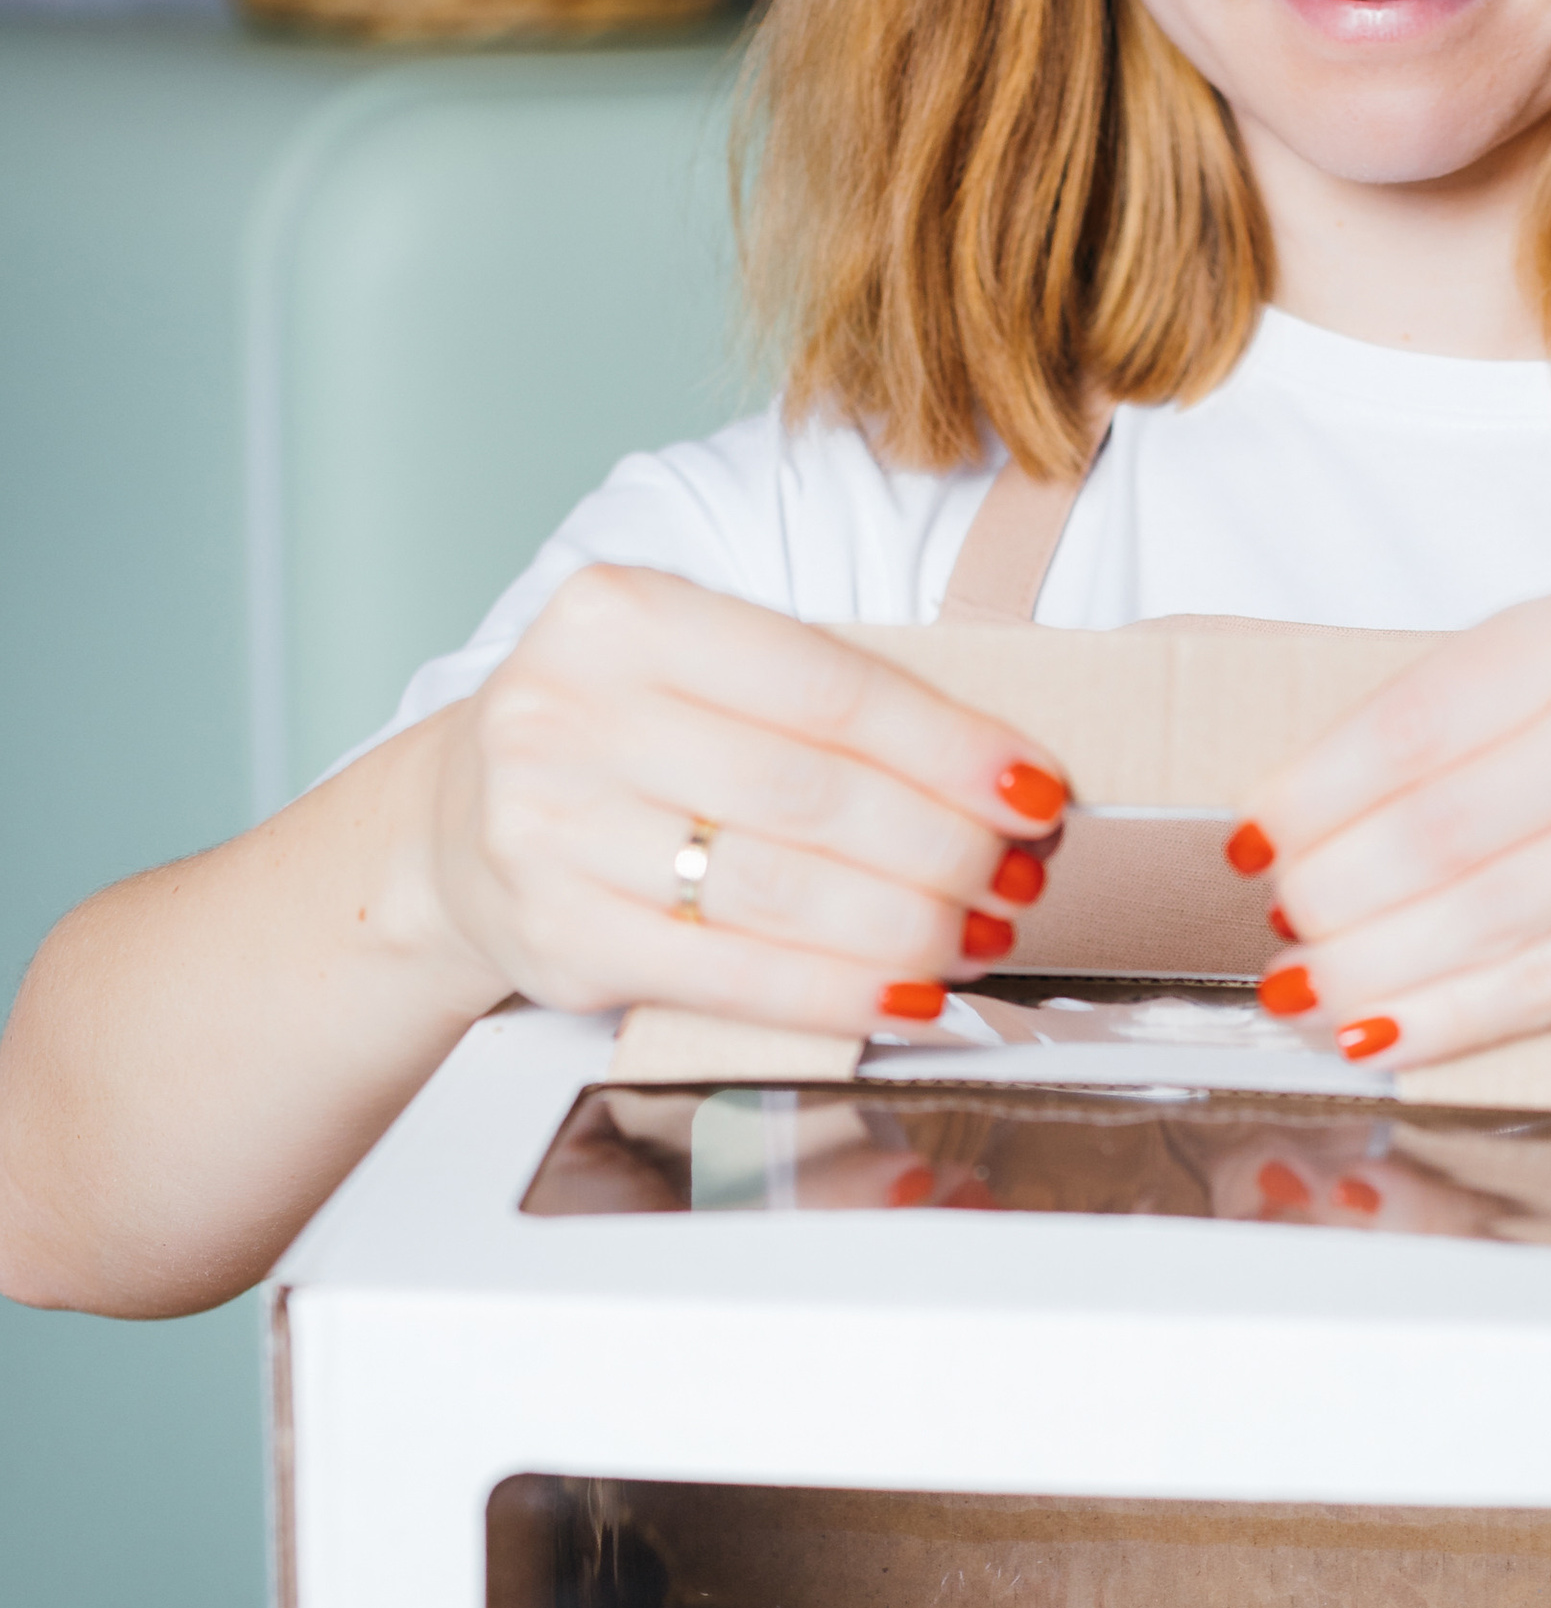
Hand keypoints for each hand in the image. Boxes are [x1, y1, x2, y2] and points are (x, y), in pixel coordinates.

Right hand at [418, 566, 1071, 1038]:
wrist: (458, 823)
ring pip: (780, 891)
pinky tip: (905, 993)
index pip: (825, 687)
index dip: (949, 746)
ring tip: (980, 932)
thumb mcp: (694, 669)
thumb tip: (998, 779)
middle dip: (944, 845)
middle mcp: (566, 713)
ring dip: (908, 924)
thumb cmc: (623, 739)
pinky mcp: (557, 937)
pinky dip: (838, 991)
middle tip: (1019, 873)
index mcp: (618, 614)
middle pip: (811, 794)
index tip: (1036, 787)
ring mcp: (549, 831)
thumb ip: (820, 702)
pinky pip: (732, 975)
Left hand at [1236, 574, 1550, 1065]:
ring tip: (1301, 994)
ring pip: (1482, 914)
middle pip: (1438, 825)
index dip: (1315, 790)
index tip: (1252, 839)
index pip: (1422, 717)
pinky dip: (1445, 1017)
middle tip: (1275, 930)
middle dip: (1329, 893)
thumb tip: (1312, 813)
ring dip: (1369, 968)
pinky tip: (1383, 1033)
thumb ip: (1491, 725)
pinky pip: (1542, 982)